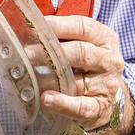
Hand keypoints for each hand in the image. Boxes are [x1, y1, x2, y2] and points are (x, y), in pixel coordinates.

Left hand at [39, 14, 125, 130]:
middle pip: (79, 52)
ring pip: (77, 80)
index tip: (35, 26)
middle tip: (26, 52)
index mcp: (105, 39)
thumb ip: (63, 36)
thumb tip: (30, 30)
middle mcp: (109, 60)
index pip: (82, 27)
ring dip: (50, 78)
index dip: (58, 25)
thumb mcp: (84, 44)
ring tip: (29, 76)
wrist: (108, 98)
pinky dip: (62, 103)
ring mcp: (107, 85)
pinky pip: (80, 107)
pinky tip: (46, 99)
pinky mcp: (100, 108)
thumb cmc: (88, 66)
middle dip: (49, 51)